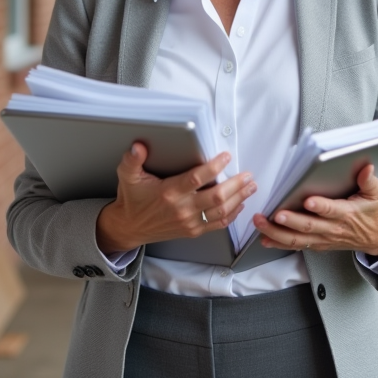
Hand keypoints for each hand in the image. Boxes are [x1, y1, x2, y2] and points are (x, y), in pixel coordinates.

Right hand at [95, 143, 257, 253]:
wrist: (130, 227)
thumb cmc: (132, 199)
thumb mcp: (128, 176)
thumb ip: (132, 160)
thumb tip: (137, 146)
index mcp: (169, 192)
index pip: (197, 178)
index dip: (214, 167)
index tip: (226, 156)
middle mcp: (182, 208)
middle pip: (217, 197)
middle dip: (236, 184)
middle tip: (247, 174)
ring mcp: (189, 222)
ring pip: (221, 211)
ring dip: (239, 198)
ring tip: (250, 186)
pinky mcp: (193, 231)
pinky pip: (217, 224)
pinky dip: (232, 215)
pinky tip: (239, 205)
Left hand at [253, 164, 377, 255]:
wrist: (377, 237)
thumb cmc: (373, 213)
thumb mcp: (376, 195)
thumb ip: (369, 181)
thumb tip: (366, 168)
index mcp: (347, 214)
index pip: (332, 210)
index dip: (321, 207)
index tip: (308, 201)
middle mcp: (333, 228)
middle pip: (309, 226)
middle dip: (290, 220)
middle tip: (275, 214)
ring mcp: (324, 238)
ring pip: (298, 239)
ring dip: (277, 233)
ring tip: (261, 223)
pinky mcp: (318, 243)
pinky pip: (296, 245)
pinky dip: (279, 243)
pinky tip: (265, 238)